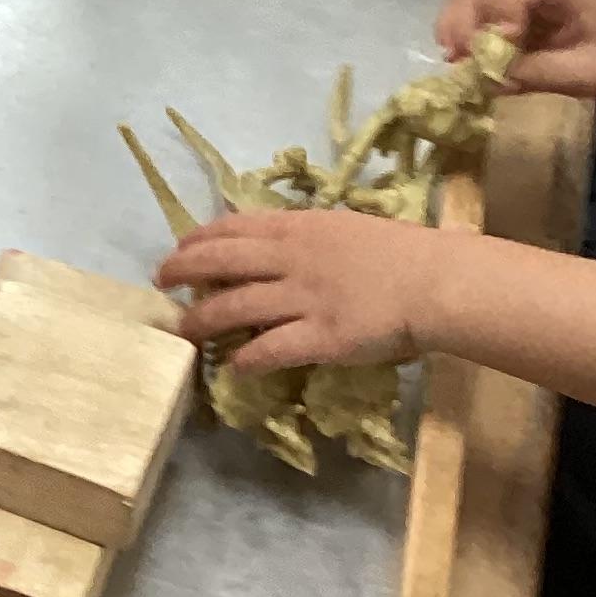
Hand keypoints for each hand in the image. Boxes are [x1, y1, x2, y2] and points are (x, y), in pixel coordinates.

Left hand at [157, 208, 454, 370]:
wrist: (434, 281)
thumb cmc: (398, 252)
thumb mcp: (343, 227)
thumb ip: (306, 236)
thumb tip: (275, 242)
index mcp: (297, 228)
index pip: (233, 227)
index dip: (198, 239)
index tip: (178, 248)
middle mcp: (291, 259)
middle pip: (220, 262)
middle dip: (183, 272)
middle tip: (161, 283)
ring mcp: (302, 299)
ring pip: (234, 306)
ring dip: (201, 320)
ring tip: (183, 331)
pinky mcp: (320, 337)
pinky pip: (271, 350)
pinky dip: (246, 360)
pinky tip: (232, 369)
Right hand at [434, 0, 595, 99]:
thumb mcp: (588, 73)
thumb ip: (540, 74)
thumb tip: (490, 81)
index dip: (496, 19)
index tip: (493, 56)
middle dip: (466, 22)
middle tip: (458, 59)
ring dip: (457, 24)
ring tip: (453, 59)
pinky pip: (474, 3)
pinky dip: (460, 26)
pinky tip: (458, 52)